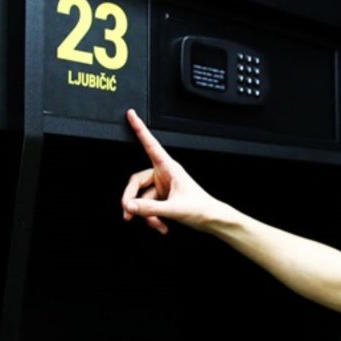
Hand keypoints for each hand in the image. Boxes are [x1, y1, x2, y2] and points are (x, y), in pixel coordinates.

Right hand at [121, 108, 217, 233]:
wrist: (212, 220)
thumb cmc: (201, 209)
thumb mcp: (174, 209)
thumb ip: (150, 208)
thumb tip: (129, 206)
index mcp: (169, 168)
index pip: (151, 144)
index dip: (140, 129)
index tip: (132, 114)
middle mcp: (164, 175)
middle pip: (136, 182)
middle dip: (131, 199)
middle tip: (128, 214)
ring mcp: (163, 187)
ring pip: (142, 198)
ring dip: (146, 214)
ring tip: (156, 223)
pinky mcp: (163, 198)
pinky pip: (148, 206)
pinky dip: (152, 217)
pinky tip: (161, 225)